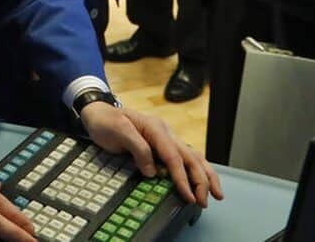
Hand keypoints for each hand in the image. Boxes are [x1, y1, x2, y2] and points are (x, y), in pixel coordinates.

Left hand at [79, 103, 222, 208]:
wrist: (98, 112)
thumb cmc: (106, 121)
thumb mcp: (118, 131)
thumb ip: (138, 149)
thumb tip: (153, 171)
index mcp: (156, 129)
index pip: (174, 157)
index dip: (182, 178)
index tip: (188, 195)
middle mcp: (165, 133)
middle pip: (189, 157)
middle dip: (200, 180)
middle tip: (204, 201)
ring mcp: (165, 138)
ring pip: (193, 156)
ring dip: (205, 175)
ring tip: (216, 193)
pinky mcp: (162, 145)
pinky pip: (185, 157)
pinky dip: (197, 169)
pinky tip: (203, 179)